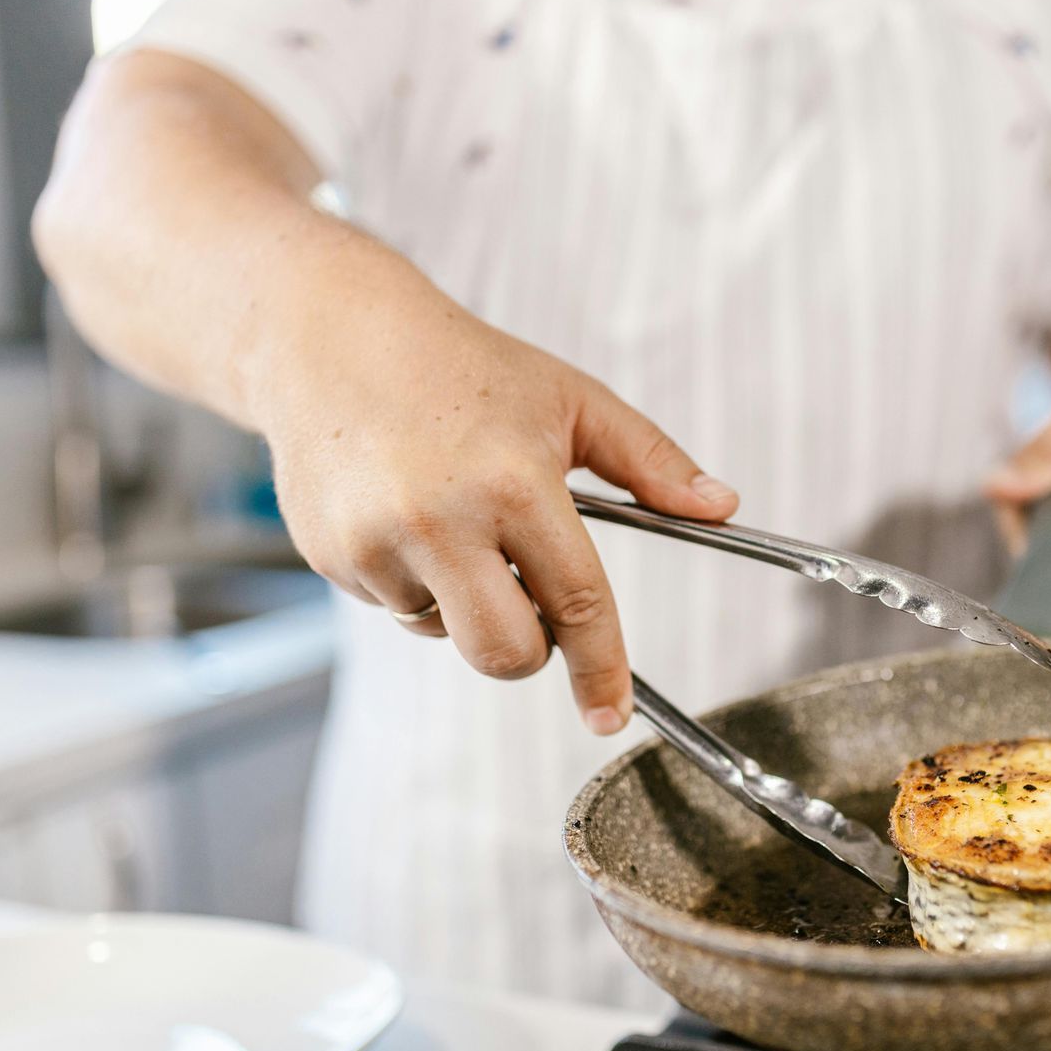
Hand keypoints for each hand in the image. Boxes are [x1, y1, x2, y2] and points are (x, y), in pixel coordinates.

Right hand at [252, 255, 735, 734]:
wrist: (328, 336)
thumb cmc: (463, 367)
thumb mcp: (570, 400)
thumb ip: (651, 461)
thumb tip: (722, 507)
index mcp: (513, 482)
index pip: (577, 603)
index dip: (601, 670)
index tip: (609, 714)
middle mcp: (440, 520)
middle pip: (505, 653)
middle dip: (531, 650)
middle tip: (531, 596)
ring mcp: (376, 542)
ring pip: (446, 633)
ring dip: (464, 602)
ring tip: (451, 519)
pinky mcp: (331, 557)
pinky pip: (394, 607)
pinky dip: (413, 582)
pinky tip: (402, 514)